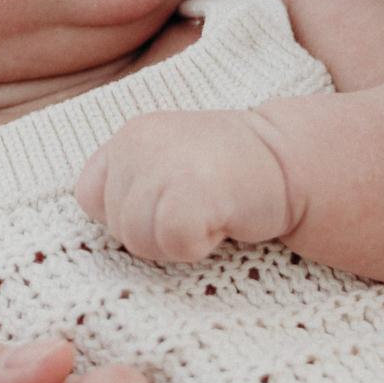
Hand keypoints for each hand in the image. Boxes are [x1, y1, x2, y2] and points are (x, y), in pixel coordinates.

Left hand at [75, 109, 293, 262]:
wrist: (295, 160)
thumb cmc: (231, 174)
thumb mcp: (169, 162)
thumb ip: (132, 183)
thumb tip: (99, 230)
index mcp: (127, 136)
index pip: (88, 197)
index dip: (128, 214)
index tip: (171, 202)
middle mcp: (136, 142)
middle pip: (117, 226)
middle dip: (156, 234)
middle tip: (200, 207)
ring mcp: (161, 164)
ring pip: (140, 241)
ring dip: (178, 242)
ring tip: (212, 212)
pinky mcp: (189, 190)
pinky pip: (172, 243)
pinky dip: (199, 246)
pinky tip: (223, 220)